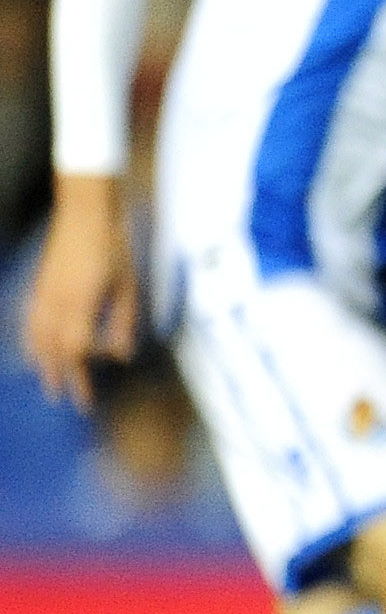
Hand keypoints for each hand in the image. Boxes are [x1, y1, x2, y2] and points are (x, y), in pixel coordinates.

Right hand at [25, 175, 137, 411]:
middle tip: (60, 398)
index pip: (75, 354)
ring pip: (35, 336)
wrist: (85, 212)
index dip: (78, 379)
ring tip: (45, 378)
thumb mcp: (128, 286)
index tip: (83, 400)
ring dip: (40, 360)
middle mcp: (55, 304)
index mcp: (79, 306)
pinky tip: (33, 344)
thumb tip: (121, 355)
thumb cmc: (113, 247)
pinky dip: (30, 337)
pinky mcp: (39, 284)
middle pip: (50, 350)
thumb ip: (123, 322)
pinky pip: (29, 319)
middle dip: (55, 376)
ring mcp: (42, 293)